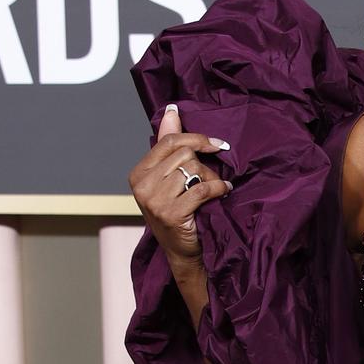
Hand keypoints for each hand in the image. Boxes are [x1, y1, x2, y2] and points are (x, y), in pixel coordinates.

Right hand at [127, 102, 232, 268]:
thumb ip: (169, 145)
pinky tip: (225, 191)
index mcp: (138, 173)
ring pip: (193, 169)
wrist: (182, 253)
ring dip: (212, 178)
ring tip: (216, 189)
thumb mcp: (169, 180)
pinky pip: (202, 188)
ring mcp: (155, 200)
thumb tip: (172, 111)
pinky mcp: (172, 213)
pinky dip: (219, 188)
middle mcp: (142, 185)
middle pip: (184, 154)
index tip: (217, 144)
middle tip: (213, 179)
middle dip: (204, 164)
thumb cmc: (178, 214)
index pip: (169, 141)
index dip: (196, 138)